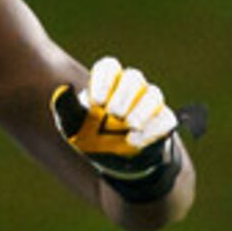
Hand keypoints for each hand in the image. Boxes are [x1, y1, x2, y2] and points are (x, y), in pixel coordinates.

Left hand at [53, 55, 180, 186]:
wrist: (110, 163)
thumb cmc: (89, 137)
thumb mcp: (70, 125)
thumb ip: (65, 106)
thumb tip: (65, 88)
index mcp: (106, 84)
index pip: (109, 67)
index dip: (104, 80)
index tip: (96, 102)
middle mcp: (129, 90)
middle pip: (134, 77)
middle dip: (124, 95)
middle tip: (113, 114)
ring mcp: (148, 105)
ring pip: (153, 94)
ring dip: (141, 109)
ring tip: (128, 124)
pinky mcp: (162, 123)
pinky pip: (165, 119)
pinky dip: (152, 129)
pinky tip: (134, 140)